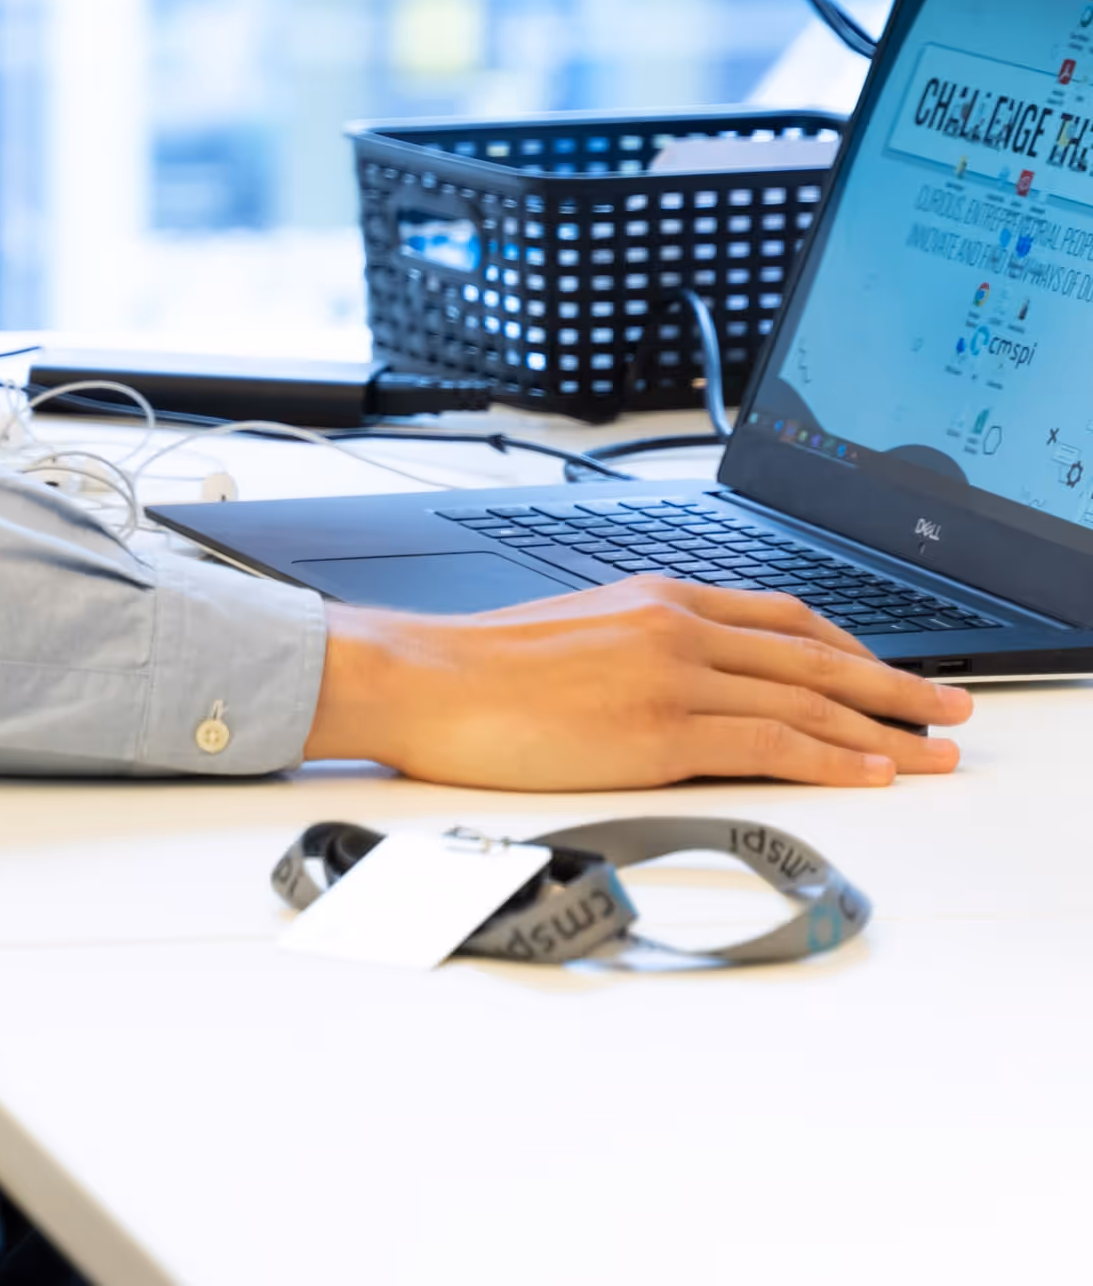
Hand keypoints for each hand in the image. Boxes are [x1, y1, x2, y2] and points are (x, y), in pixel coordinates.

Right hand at [308, 578, 976, 788]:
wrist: (418, 677)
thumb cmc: (472, 668)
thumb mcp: (571, 633)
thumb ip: (636, 647)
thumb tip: (678, 687)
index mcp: (652, 597)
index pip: (780, 615)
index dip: (849, 644)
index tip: (886, 669)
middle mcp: (674, 624)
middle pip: (816, 654)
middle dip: (895, 684)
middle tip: (950, 707)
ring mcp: (671, 675)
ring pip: (809, 699)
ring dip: (885, 728)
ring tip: (934, 751)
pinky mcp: (660, 729)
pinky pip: (773, 742)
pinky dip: (836, 758)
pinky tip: (872, 772)